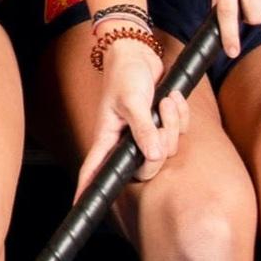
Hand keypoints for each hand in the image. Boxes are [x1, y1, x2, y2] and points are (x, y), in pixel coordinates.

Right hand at [78, 28, 171, 191]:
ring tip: (165, 101)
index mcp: (109, 137)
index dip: (87, 190)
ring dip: (172, 123)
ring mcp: (144, 134)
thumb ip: (142, 128)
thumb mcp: (132, 100)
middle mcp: (125, 141)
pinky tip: (172, 99)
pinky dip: (180, 115)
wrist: (138, 52)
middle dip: (162, 144)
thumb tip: (153, 155)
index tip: (79, 208)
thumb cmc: (126, 74)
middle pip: (146, 168)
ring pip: (166, 150)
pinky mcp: (160, 125)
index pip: (94, 169)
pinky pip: (178, 133)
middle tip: (160, 117)